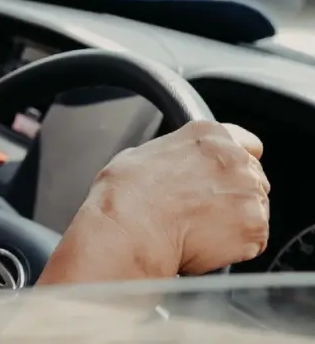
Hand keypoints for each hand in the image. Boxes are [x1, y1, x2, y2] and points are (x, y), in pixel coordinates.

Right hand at [42, 121, 269, 284]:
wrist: (131, 229)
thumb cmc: (127, 194)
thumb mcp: (142, 154)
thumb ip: (173, 155)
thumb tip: (169, 167)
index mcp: (209, 135)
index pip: (247, 144)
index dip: (235, 163)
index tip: (226, 176)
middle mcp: (236, 159)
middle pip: (253, 178)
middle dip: (233, 194)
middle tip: (202, 209)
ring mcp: (249, 194)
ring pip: (255, 209)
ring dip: (236, 220)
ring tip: (199, 229)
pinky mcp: (255, 228)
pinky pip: (254, 240)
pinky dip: (236, 247)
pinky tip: (205, 244)